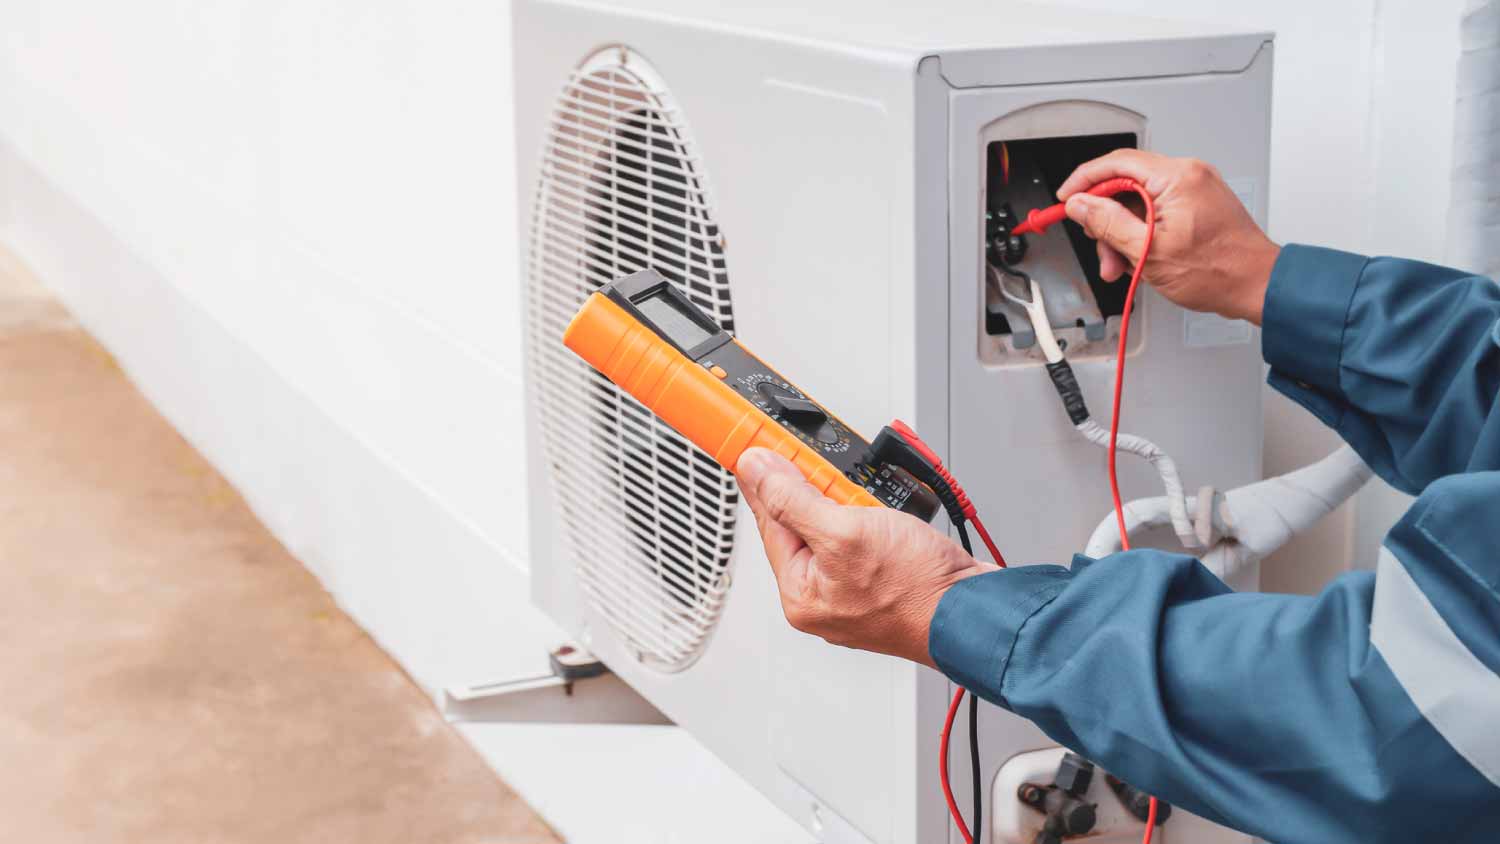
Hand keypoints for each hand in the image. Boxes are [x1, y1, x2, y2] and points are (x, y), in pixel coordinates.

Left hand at [735, 448, 995, 667]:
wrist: (975, 610)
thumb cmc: (917, 588)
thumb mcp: (844, 532)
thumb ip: (792, 500)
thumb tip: (756, 471)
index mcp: (800, 593)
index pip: (769, 521)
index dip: (766, 479)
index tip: (758, 448)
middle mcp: (822, 597)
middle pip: (800, 523)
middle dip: (818, 492)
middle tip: (834, 476)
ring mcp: (852, 590)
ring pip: (835, 526)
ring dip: (851, 503)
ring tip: (871, 505)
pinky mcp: (881, 581)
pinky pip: (863, 537)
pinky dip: (871, 517)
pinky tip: (885, 513)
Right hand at [1057, 150, 1279, 324]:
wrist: (1256, 285)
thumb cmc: (1218, 271)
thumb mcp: (1148, 251)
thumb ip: (1108, 223)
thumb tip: (1081, 205)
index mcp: (1177, 177)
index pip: (1116, 163)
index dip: (1084, 181)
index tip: (1067, 199)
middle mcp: (1187, 174)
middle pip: (1125, 183)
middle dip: (1105, 217)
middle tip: (1098, 245)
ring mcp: (1194, 187)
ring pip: (1139, 200)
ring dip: (1122, 231)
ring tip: (1120, 264)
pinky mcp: (1197, 202)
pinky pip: (1157, 209)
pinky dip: (1141, 231)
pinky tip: (1137, 257)